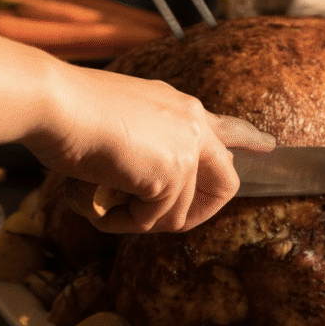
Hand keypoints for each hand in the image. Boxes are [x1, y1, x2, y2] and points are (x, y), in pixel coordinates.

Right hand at [23, 62, 274, 232]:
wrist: (55, 102)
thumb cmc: (71, 111)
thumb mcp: (122, 119)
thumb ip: (149, 145)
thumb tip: (149, 186)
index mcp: (182, 108)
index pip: (227, 126)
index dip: (249, 140)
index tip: (269, 147)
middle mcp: (193, 125)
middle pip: (226, 183)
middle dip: (196, 214)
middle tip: (155, 220)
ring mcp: (186, 149)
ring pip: (175, 214)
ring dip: (135, 218)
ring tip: (100, 202)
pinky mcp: (170, 174)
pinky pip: (151, 221)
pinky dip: (120, 222)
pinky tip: (97, 204)